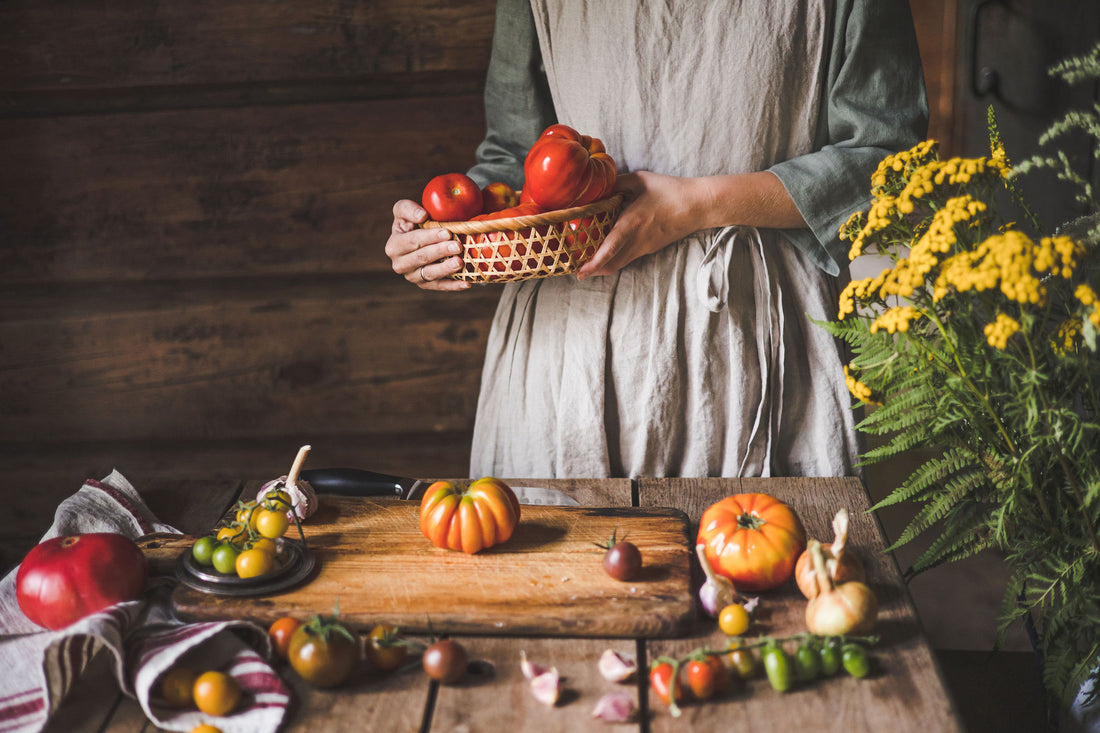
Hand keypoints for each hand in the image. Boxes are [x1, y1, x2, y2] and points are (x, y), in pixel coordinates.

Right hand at [385, 199, 469, 290]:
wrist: (420, 238)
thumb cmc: (413, 222)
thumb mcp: (404, 210)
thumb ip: (407, 208)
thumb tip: (422, 216)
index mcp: (394, 245)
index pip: (412, 241)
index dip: (429, 237)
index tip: (447, 233)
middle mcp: (400, 264)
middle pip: (421, 258)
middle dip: (440, 251)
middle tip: (457, 246)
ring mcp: (412, 276)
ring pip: (429, 274)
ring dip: (445, 269)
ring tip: (459, 262)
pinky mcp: (425, 285)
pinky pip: (439, 286)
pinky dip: (453, 286)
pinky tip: (466, 283)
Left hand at [575, 171, 700, 279]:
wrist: (698, 206)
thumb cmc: (670, 190)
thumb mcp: (640, 180)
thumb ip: (616, 183)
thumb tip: (598, 185)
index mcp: (631, 224)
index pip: (609, 250)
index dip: (593, 264)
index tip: (579, 273)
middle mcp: (636, 241)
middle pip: (610, 265)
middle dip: (592, 270)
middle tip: (575, 269)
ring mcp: (644, 247)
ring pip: (619, 264)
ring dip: (603, 266)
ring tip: (587, 264)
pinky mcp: (650, 248)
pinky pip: (628, 258)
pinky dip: (614, 259)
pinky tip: (607, 252)